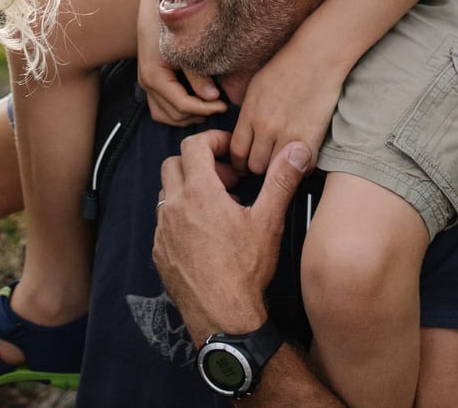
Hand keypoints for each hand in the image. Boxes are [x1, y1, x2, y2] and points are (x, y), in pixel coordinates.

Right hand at [136, 0, 224, 125]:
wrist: (154, 5)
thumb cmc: (172, 23)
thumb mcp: (187, 48)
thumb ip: (199, 75)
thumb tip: (213, 97)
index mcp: (155, 75)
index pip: (182, 105)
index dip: (205, 109)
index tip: (225, 105)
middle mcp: (147, 83)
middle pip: (174, 114)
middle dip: (197, 114)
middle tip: (220, 106)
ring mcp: (145, 83)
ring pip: (164, 116)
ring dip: (186, 117)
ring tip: (208, 108)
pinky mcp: (149, 81)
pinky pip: (160, 108)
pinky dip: (176, 112)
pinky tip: (195, 103)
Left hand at [154, 131, 311, 344]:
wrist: (223, 316)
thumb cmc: (245, 271)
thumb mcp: (268, 221)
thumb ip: (281, 180)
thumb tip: (297, 151)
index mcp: (199, 193)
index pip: (193, 145)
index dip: (212, 141)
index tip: (229, 151)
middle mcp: (174, 207)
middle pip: (174, 164)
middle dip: (199, 164)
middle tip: (227, 180)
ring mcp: (163, 230)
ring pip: (167, 192)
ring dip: (188, 190)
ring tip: (219, 207)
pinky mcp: (159, 251)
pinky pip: (164, 221)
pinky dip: (181, 216)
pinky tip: (204, 233)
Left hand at [229, 44, 341, 173]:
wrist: (316, 58)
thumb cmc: (286, 67)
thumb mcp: (255, 87)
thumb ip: (247, 113)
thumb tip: (243, 133)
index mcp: (250, 114)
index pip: (236, 151)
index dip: (239, 161)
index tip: (245, 163)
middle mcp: (265, 127)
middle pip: (254, 166)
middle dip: (258, 168)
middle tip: (266, 165)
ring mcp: (288, 135)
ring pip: (276, 170)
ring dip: (279, 170)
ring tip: (284, 164)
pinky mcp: (310, 139)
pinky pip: (302, 169)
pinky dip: (302, 168)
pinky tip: (301, 159)